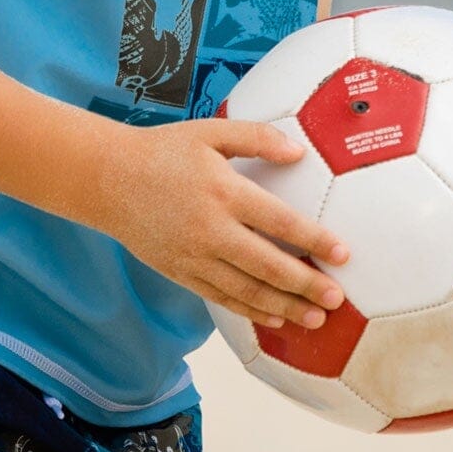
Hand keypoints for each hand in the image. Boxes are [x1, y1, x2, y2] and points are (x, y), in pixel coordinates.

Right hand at [87, 116, 349, 330]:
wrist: (109, 179)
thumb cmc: (165, 150)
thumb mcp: (211, 132)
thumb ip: (257, 138)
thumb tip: (299, 152)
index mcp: (224, 192)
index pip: (279, 222)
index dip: (314, 240)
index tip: (344, 254)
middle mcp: (210, 230)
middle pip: (267, 265)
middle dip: (305, 285)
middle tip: (336, 299)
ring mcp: (193, 256)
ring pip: (245, 290)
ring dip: (283, 307)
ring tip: (315, 319)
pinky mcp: (180, 272)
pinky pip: (221, 298)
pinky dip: (250, 311)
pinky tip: (275, 318)